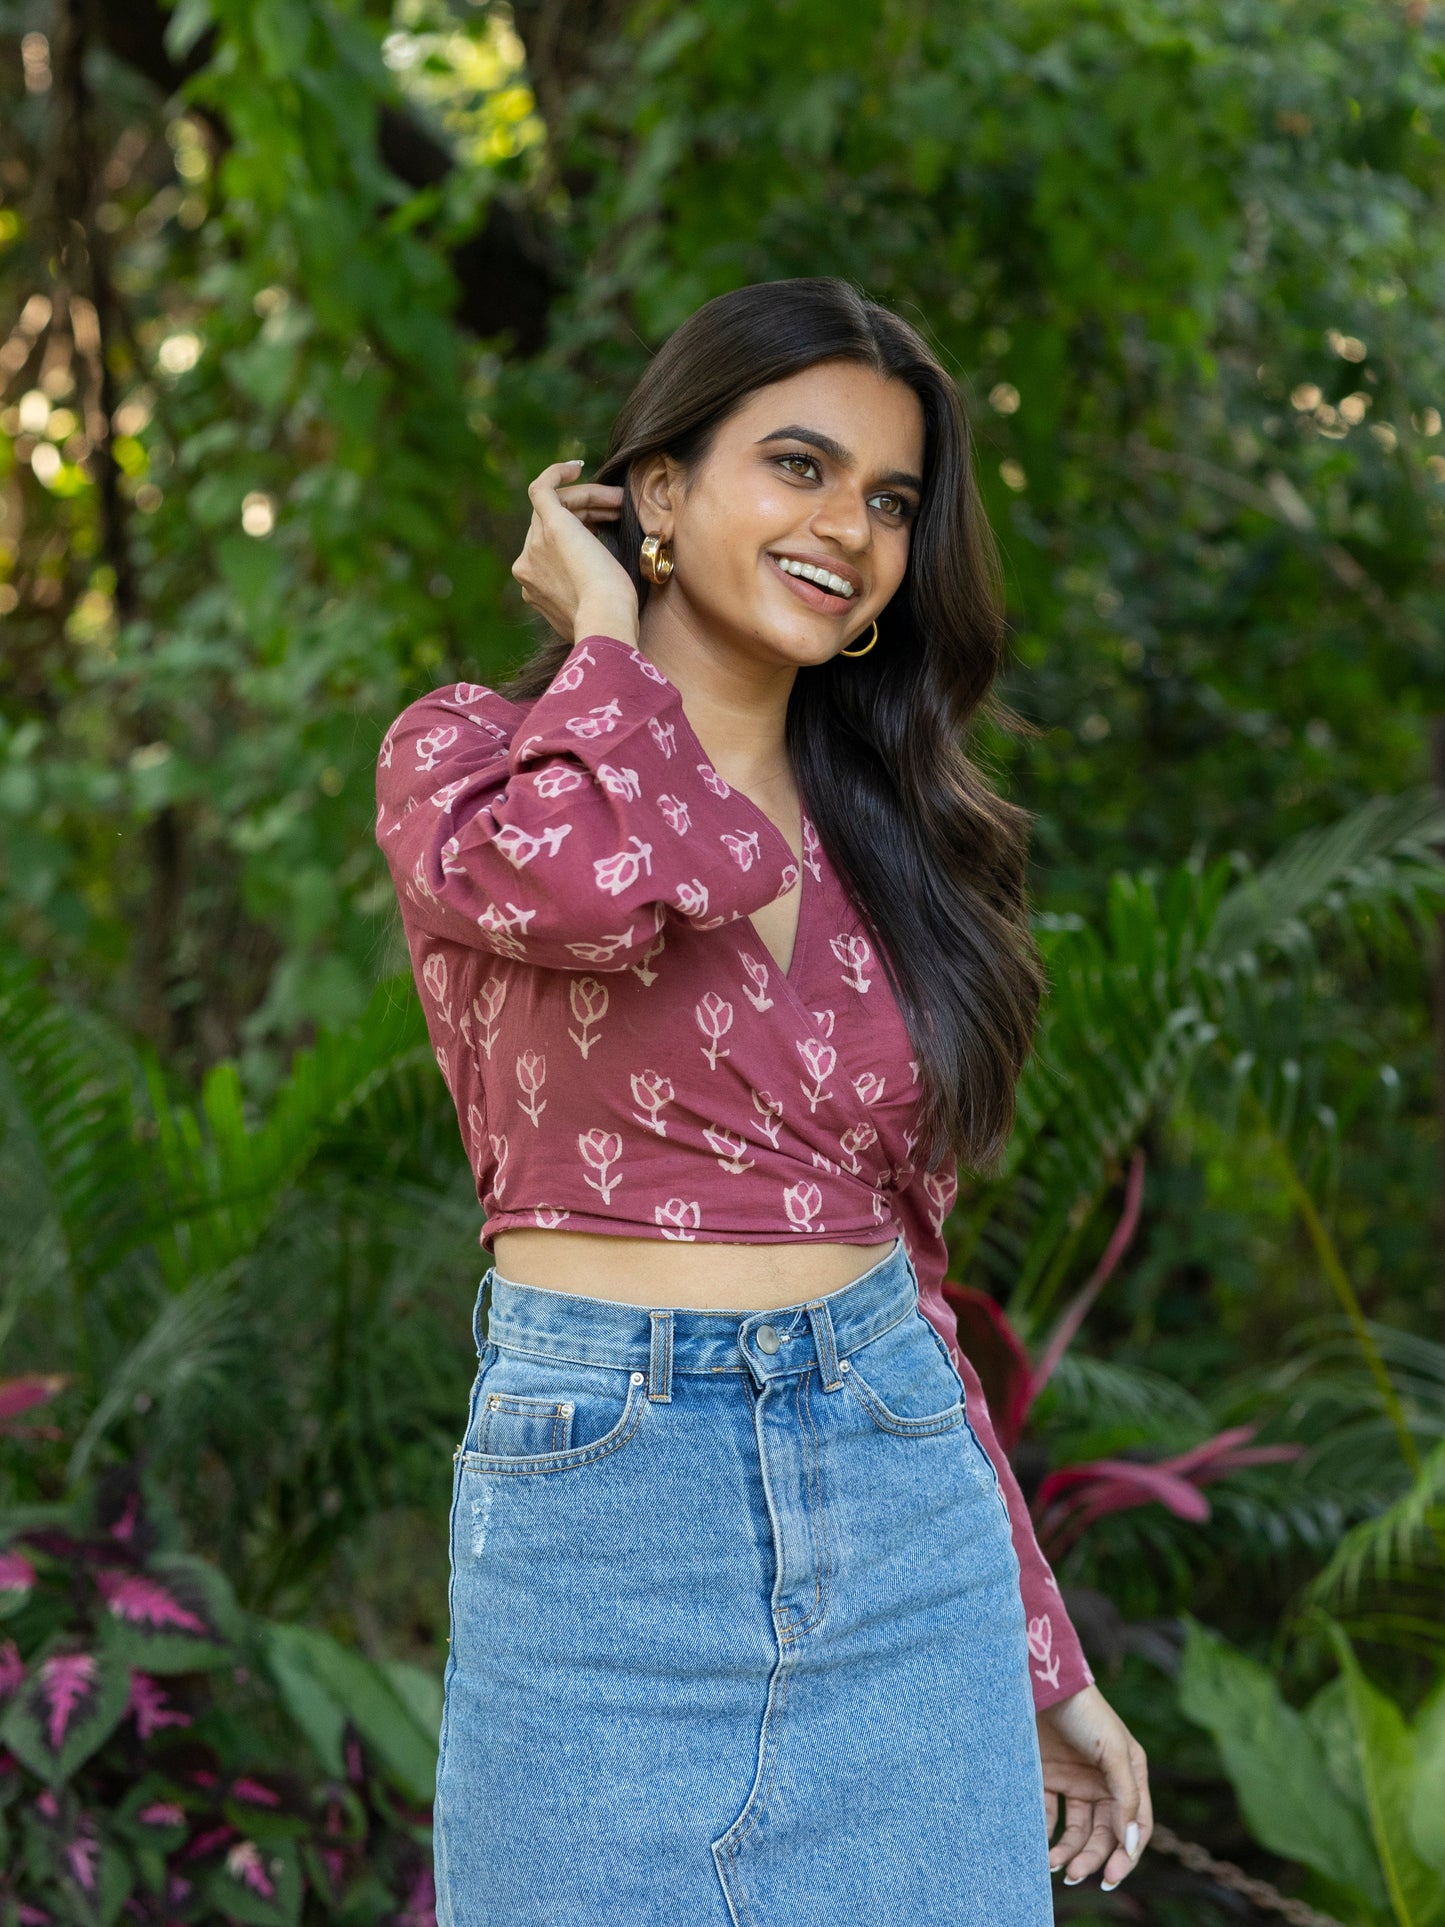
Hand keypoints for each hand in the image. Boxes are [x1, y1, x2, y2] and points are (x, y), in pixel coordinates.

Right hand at [510, 458, 637, 645]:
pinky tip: (577, 467)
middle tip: (620, 510)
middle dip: (589, 513)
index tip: (608, 529)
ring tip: (619, 500)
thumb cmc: (613, 621)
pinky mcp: (550, 527)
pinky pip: (541, 490)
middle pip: (554, 524)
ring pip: (556, 507)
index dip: (583, 533)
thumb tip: (604, 580)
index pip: (555, 547)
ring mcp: (535, 546)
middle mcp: (528, 566)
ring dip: (589, 498)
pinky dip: (556, 474)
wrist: (606, 623)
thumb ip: (586, 592)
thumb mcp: (594, 606)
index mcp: (535, 587)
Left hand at [1036, 1683, 1151, 1891]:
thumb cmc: (1084, 1712)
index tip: (1110, 1878)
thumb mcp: (1114, 1752)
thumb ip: (1126, 1798)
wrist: (1042, 1682)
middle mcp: (1104, 1782)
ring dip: (1069, 1852)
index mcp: (1130, 1775)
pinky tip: (1039, 1847)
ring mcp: (1075, 1780)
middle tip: (1074, 1875)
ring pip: (1077, 1831)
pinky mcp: (1048, 1776)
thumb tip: (1132, 1843)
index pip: (1136, 1827)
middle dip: (1092, 1858)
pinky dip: (1046, 1834)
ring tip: (1054, 1866)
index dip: (1126, 1855)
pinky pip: (1050, 1815)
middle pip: (1105, 1834)